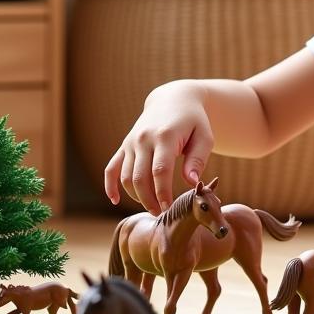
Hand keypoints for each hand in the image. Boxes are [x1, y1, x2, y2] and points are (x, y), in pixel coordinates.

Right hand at [103, 80, 212, 212]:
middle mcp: (143, 139)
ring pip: (126, 176)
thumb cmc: (194, 121)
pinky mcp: (124, 146)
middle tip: (161, 213)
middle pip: (140, 177)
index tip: (169, 208)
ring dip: (136, 196)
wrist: (173, 99)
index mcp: (164, 136)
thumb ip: (198, 159)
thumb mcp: (204, 136)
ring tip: (152, 207)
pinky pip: (112, 168)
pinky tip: (114, 200)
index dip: (163, 192)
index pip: (160, 171)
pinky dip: (110, 185)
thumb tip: (192, 182)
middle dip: (149, 199)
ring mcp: (131, 142)